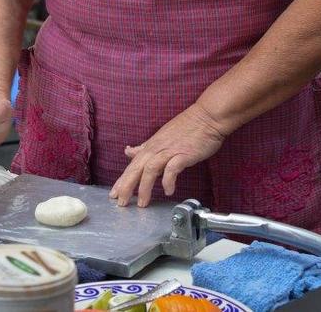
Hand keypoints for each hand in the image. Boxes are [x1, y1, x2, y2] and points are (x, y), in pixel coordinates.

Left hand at [109, 103, 225, 207]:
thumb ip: (145, 146)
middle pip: (136, 167)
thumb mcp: (161, 136)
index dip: (122, 179)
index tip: (114, 194)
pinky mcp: (184, 154)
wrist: (206, 117)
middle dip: (127, 185)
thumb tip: (129, 151)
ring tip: (142, 203)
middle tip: (121, 202)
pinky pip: (172, 168)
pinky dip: (168, 180)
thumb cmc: (187, 127)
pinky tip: (168, 191)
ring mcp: (170, 150)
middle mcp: (157, 148)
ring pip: (150, 169)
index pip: (132, 164)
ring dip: (144, 187)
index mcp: (151, 145)